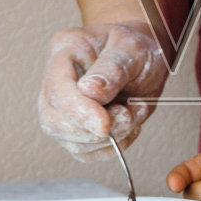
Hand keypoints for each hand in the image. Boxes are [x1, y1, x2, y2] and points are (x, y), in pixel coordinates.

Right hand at [37, 21, 169, 160]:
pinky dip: (111, 147)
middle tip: (127, 116)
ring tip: (133, 114)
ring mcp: (62, 106)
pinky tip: (128, 126)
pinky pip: (85, 152)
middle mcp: (56, 80)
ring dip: (107, 139)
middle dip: (91, 130)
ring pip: (69, 141)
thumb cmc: (137, 48)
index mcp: (66, 49)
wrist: (147, 57)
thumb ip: (112, 69)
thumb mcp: (132, 49)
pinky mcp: (76, 127)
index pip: (58, 88)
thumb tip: (89, 91)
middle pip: (53, 120)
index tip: (104, 124)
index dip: (78, 111)